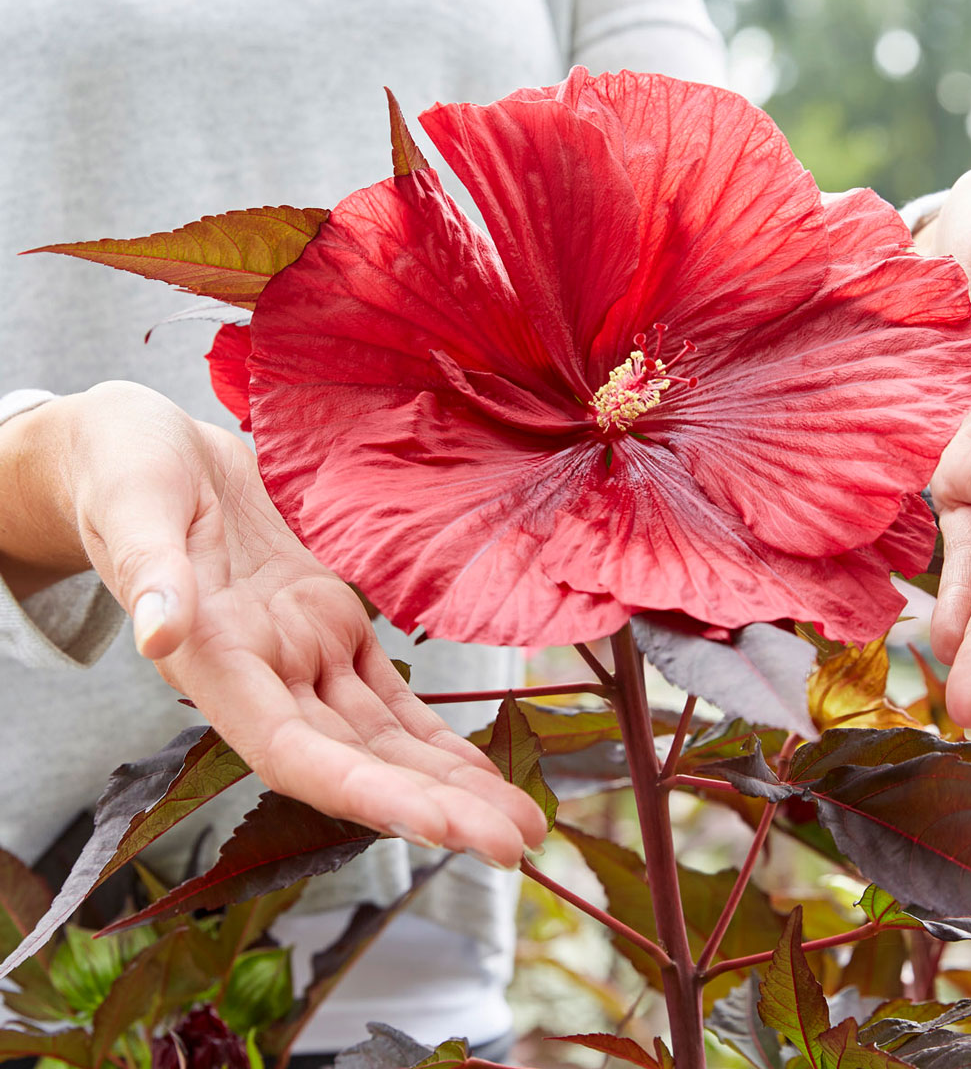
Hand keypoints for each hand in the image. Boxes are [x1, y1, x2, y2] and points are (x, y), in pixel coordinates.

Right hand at [0, 382, 546, 865]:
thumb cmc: (127, 474)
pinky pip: (386, 692)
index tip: (437, 827)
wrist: (149, 451)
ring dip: (448, 781)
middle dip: (435, 806)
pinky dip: (431, 732)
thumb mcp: (135, 509)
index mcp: (215, 663)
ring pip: (382, 736)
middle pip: (355, 762)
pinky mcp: (327, 623)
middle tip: (516, 844)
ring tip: (519, 821)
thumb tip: (158, 635)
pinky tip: (474, 768)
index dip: (364, 794)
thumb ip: (151, 574)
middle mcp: (264, 679)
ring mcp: (301, 655)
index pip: (293, 752)